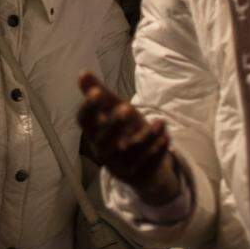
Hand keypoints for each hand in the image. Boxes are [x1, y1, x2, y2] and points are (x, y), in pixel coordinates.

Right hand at [77, 71, 184, 205]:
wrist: (144, 167)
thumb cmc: (124, 132)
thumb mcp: (113, 111)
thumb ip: (100, 94)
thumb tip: (82, 73)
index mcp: (94, 133)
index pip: (84, 122)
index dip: (89, 108)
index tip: (96, 92)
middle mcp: (103, 151)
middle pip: (104, 141)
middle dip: (115, 125)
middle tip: (126, 107)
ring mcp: (120, 166)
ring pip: (131, 152)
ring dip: (147, 137)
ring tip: (160, 121)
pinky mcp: (139, 176)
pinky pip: (148, 164)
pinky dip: (158, 151)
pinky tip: (167, 137)